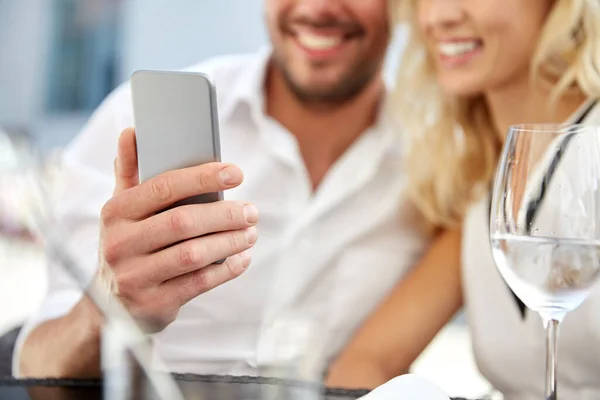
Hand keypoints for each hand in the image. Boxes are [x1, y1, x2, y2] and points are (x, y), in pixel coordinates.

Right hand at [96, 128, 257, 331]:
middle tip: (251, 211)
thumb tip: (131, 132)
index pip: (163, 187)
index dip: (202, 177)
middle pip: (182, 222)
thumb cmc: (127, 245)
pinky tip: (242, 259)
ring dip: (230, 241)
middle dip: (224, 214)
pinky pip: (199, 283)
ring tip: (250, 233)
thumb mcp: (121, 210)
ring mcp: (135, 276)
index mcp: (116, 212)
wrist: (109, 306)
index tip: (235, 173)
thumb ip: (129, 172)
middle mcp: (121, 243)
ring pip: (193, 254)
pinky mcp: (154, 303)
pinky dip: (226, 269)